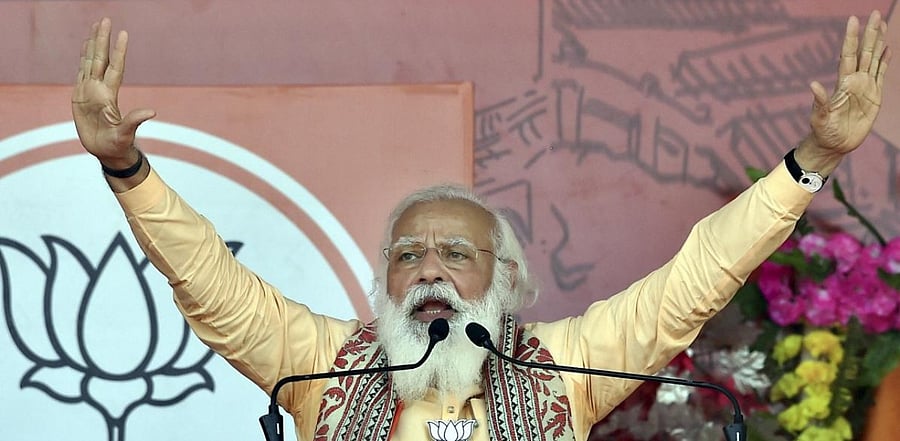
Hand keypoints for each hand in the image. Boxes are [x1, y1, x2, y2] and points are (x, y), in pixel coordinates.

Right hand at [72, 18, 155, 169]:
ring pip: (90, 62)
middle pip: (100, 58)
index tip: (123, 33)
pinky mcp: (79, 96)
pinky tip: (84, 48)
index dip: (119, 51)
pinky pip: (80, 73)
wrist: (106, 151)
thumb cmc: (118, 144)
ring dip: (92, 44)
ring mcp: (90, 91)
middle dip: (102, 39)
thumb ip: (135, 121)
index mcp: (110, 95)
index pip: (115, 67)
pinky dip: (81, 59)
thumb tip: (152, 112)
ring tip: (95, 27)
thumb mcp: (126, 133)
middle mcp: (100, 89)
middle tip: (105, 19)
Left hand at [797, 10, 890, 173]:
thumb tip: (812, 84)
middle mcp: (854, 81)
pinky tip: (887, 49)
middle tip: (874, 13)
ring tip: (881, 24)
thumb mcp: (819, 117)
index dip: (851, 38)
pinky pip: (881, 74)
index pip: (848, 55)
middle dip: (869, 33)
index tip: (853, 20)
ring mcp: (865, 87)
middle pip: (864, 52)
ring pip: (874, 59)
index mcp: (842, 83)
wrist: (834, 145)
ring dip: (878, 42)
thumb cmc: (823, 132)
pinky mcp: (874, 96)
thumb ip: (819, 101)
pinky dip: (885, 61)